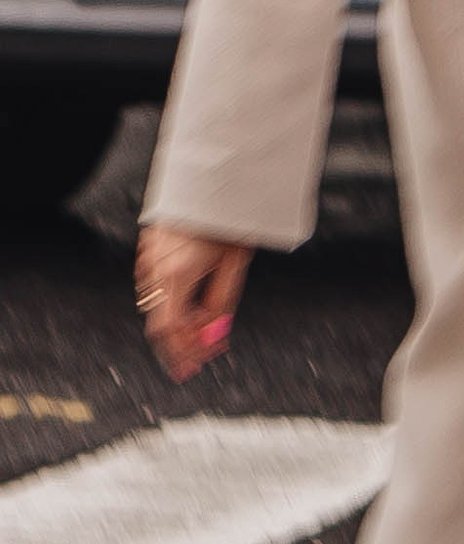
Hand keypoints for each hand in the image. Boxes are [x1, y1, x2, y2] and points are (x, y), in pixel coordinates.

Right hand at [135, 222, 253, 381]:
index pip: (169, 331)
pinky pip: (155, 283)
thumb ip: (221, 302)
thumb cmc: (229, 216)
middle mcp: (156, 268)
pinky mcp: (150, 246)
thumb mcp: (234, 264)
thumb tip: (214, 336)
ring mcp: (149, 256)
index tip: (193, 368)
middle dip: (180, 344)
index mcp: (177, 275)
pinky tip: (189, 302)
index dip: (180, 354)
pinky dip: (171, 300)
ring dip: (177, 322)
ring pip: (156, 303)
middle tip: (198, 358)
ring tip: (203, 329)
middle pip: (159, 321)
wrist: (215, 175)